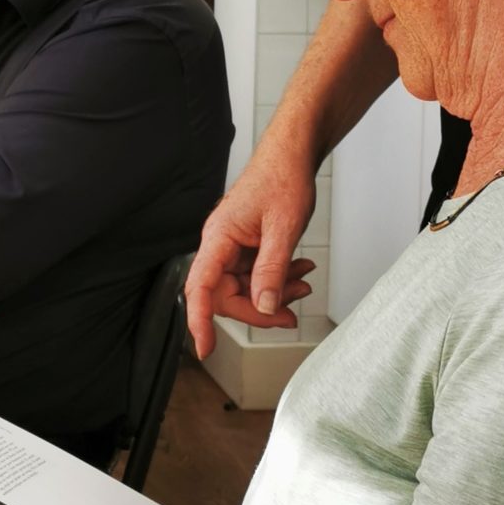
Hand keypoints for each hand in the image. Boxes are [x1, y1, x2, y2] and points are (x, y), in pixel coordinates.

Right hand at [185, 148, 318, 356]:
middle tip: (290, 313)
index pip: (199, 287)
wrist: (292, 156)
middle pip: (225, 295)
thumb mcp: (284, 227)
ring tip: (304, 283)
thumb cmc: (283, 178)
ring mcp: (232, 247)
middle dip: (259, 307)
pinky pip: (256, 275)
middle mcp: (220, 245)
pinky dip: (279, 279)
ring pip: (244, 287)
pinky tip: (300, 271)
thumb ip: (271, 269)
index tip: (206, 348)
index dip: (199, 320)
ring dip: (275, 292)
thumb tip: (263, 305)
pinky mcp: (246, 247)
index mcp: (218, 237)